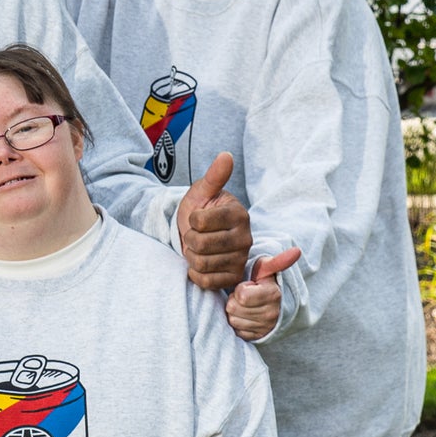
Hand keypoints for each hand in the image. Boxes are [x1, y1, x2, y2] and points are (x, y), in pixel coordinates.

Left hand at [176, 153, 251, 291]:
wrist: (197, 235)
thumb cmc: (200, 210)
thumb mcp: (202, 191)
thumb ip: (215, 176)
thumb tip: (226, 155)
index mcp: (239, 214)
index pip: (200, 222)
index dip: (191, 220)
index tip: (196, 218)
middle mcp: (245, 238)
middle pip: (199, 245)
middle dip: (189, 239)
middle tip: (195, 235)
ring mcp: (241, 259)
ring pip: (201, 263)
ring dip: (192, 256)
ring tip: (198, 248)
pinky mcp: (233, 277)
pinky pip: (206, 281)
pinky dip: (196, 273)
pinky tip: (200, 263)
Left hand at [225, 247, 301, 341]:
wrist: (276, 303)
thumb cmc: (266, 282)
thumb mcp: (269, 268)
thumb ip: (277, 260)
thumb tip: (296, 251)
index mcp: (273, 295)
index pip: (241, 295)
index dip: (240, 288)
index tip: (249, 286)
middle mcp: (270, 314)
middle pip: (233, 307)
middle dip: (235, 299)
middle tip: (246, 296)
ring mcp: (264, 328)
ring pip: (232, 319)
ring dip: (235, 311)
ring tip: (245, 305)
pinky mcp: (257, 337)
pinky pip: (236, 330)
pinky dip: (238, 322)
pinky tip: (245, 315)